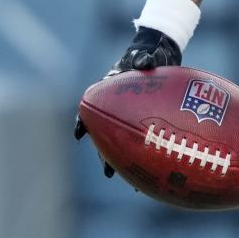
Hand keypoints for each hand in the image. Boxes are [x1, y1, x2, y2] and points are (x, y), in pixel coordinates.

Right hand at [74, 27, 181, 176]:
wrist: (159, 55)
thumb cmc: (148, 54)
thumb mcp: (144, 54)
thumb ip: (143, 58)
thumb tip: (145, 61)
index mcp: (108, 93)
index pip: (90, 111)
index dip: (83, 123)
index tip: (79, 135)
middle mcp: (116, 108)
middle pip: (106, 136)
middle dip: (106, 156)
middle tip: (109, 172)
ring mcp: (130, 115)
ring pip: (124, 143)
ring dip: (125, 161)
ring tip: (132, 183)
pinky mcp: (146, 120)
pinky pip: (145, 139)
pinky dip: (147, 153)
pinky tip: (156, 171)